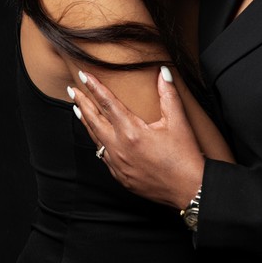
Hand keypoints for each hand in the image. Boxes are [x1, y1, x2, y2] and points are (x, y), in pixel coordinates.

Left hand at [71, 66, 204, 209]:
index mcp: (132, 132)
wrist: (189, 190)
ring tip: (78, 109)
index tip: (84, 76)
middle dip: (82, 103)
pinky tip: (97, 137)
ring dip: (86, 122)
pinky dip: (98, 142)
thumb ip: (168, 94)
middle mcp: (120, 148)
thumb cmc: (184, 157)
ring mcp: (117, 164)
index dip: (94, 87)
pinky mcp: (120, 176)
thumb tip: (163, 72)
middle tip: (72, 90)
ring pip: (95, 139)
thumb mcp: (178, 122)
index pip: (107, 103)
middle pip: (94, 120)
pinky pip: (103, 156)